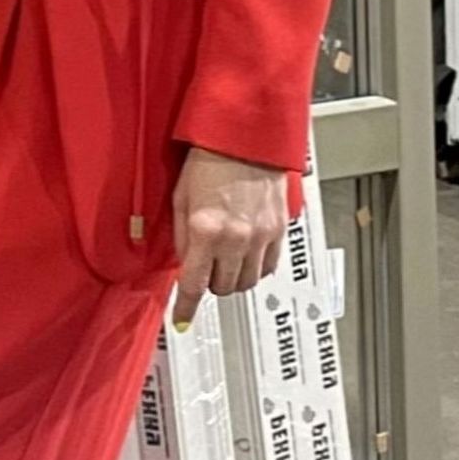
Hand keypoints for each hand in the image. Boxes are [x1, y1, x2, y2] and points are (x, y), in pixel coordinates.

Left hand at [171, 146, 287, 327]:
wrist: (246, 140)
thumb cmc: (210, 160)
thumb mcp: (181, 199)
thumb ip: (183, 237)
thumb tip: (185, 264)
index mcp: (205, 229)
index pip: (194, 284)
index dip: (187, 307)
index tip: (183, 319)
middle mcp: (235, 237)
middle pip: (223, 288)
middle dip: (210, 283)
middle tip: (205, 268)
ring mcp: (260, 236)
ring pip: (247, 282)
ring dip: (233, 278)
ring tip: (225, 259)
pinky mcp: (278, 231)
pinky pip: (268, 267)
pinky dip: (255, 268)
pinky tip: (245, 253)